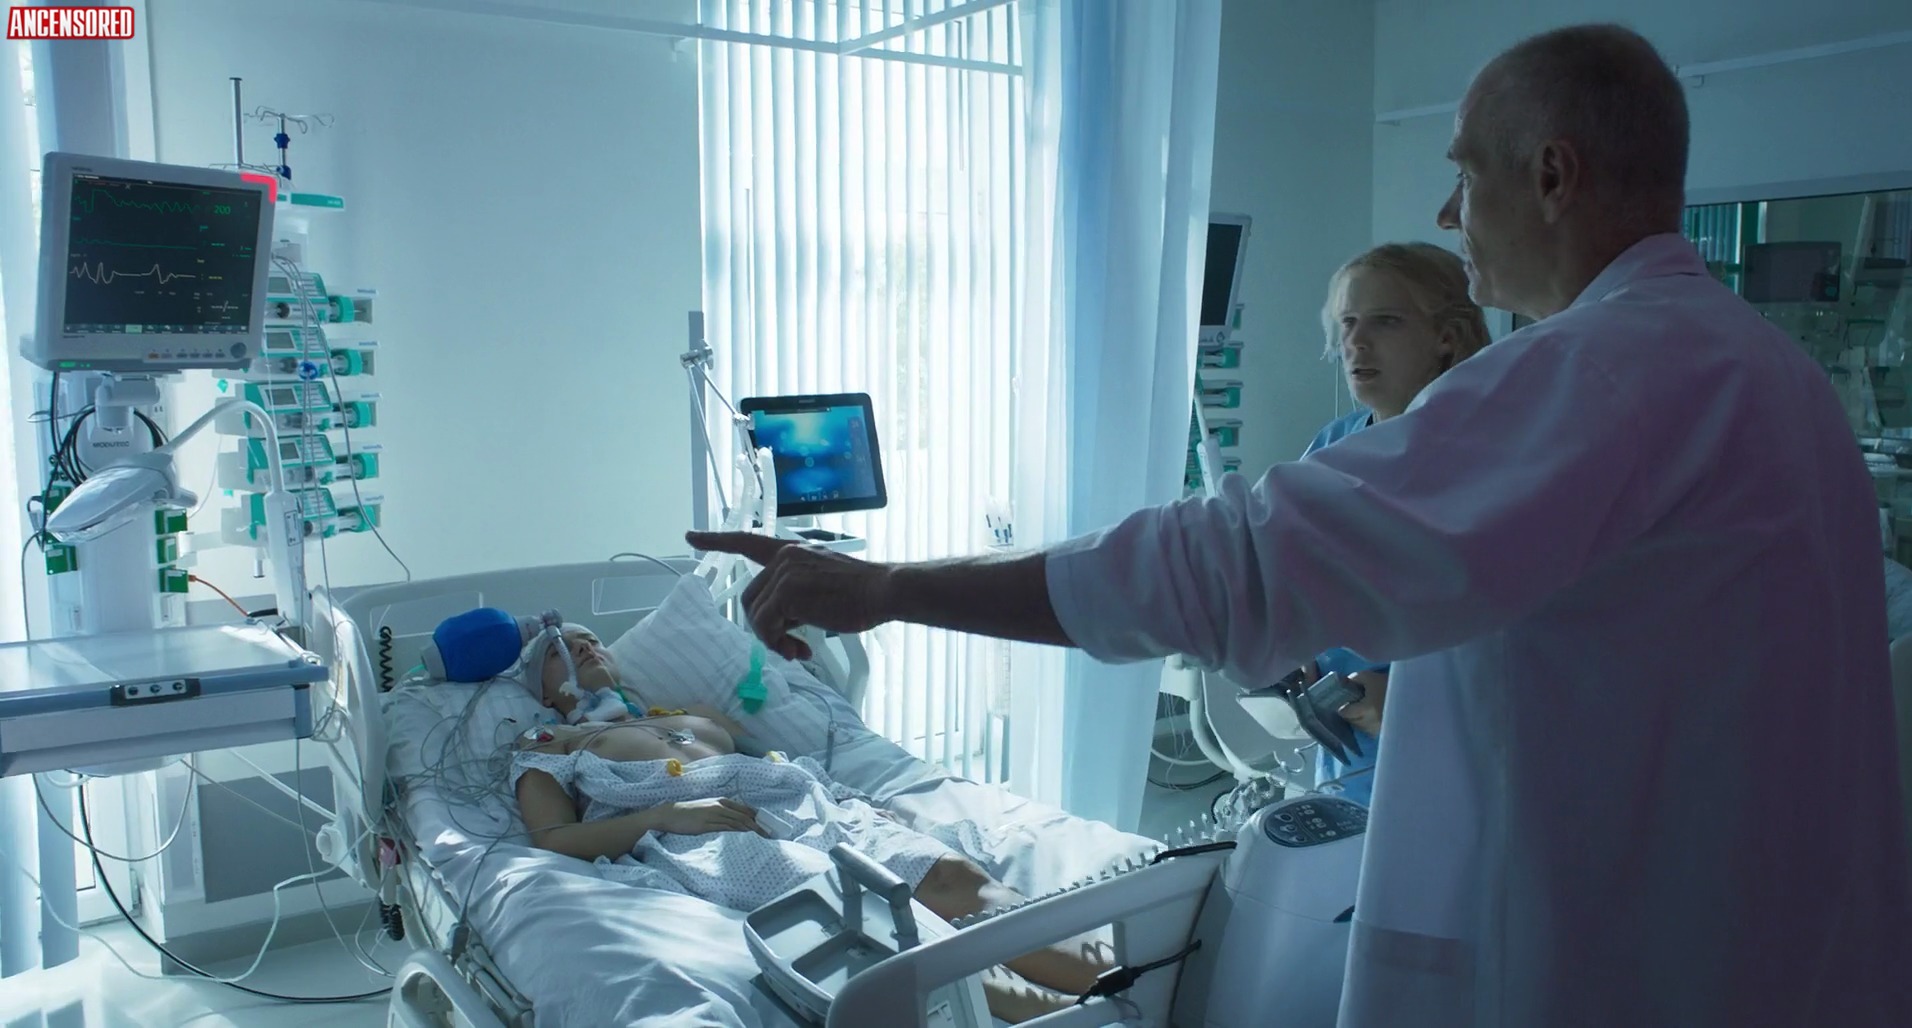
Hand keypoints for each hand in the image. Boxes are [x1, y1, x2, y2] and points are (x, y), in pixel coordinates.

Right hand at [649, 797, 765, 836]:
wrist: (670, 814)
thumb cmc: (688, 814)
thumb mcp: (707, 810)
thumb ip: (720, 815)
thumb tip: (733, 823)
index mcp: (720, 801)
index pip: (744, 808)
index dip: (757, 816)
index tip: (766, 823)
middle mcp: (719, 806)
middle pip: (744, 815)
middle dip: (758, 824)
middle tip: (769, 832)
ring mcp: (713, 815)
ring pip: (737, 821)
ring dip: (751, 828)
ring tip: (762, 835)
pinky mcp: (707, 824)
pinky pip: (726, 827)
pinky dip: (738, 830)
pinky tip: (746, 834)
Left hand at [685, 531, 893, 659]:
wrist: (882, 590)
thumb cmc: (860, 592)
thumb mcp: (821, 581)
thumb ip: (797, 591)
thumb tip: (782, 623)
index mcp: (791, 551)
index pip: (747, 541)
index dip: (717, 540)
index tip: (691, 537)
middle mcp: (784, 557)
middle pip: (750, 598)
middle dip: (765, 627)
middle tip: (789, 645)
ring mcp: (784, 573)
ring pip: (756, 615)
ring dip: (774, 639)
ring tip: (798, 649)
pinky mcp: (788, 592)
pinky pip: (766, 625)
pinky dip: (779, 643)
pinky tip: (802, 650)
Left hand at [1340, 670, 1387, 735]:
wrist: (1412, 695)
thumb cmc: (1390, 685)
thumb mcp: (1370, 677)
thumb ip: (1354, 679)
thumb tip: (1343, 684)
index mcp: (1367, 708)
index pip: (1345, 713)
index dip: (1342, 706)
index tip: (1344, 700)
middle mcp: (1372, 722)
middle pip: (1352, 721)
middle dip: (1350, 714)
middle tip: (1353, 704)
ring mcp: (1379, 729)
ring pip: (1361, 728)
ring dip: (1359, 720)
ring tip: (1363, 710)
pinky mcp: (1386, 732)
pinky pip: (1370, 731)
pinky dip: (1368, 725)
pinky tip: (1372, 716)